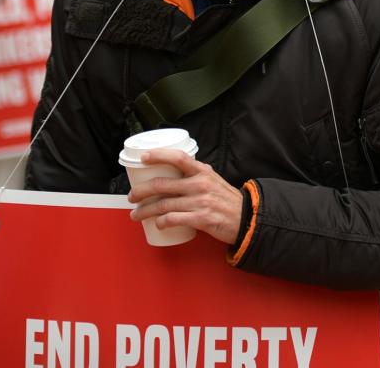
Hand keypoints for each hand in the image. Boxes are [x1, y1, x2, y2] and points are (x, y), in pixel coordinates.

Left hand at [127, 150, 243, 244]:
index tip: (144, 157)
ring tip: (137, 214)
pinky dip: (161, 222)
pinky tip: (157, 224)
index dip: (158, 155)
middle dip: (141, 191)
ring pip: (163, 204)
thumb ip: (196, 175)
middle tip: (132, 196)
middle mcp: (200, 184)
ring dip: (145, 210)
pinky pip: (173, 219)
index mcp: (203, 172)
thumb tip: (176, 171)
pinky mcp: (201, 218)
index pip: (178, 158)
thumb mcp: (214, 180)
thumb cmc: (227, 200)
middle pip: (162, 184)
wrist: (246, 219)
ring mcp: (200, 201)